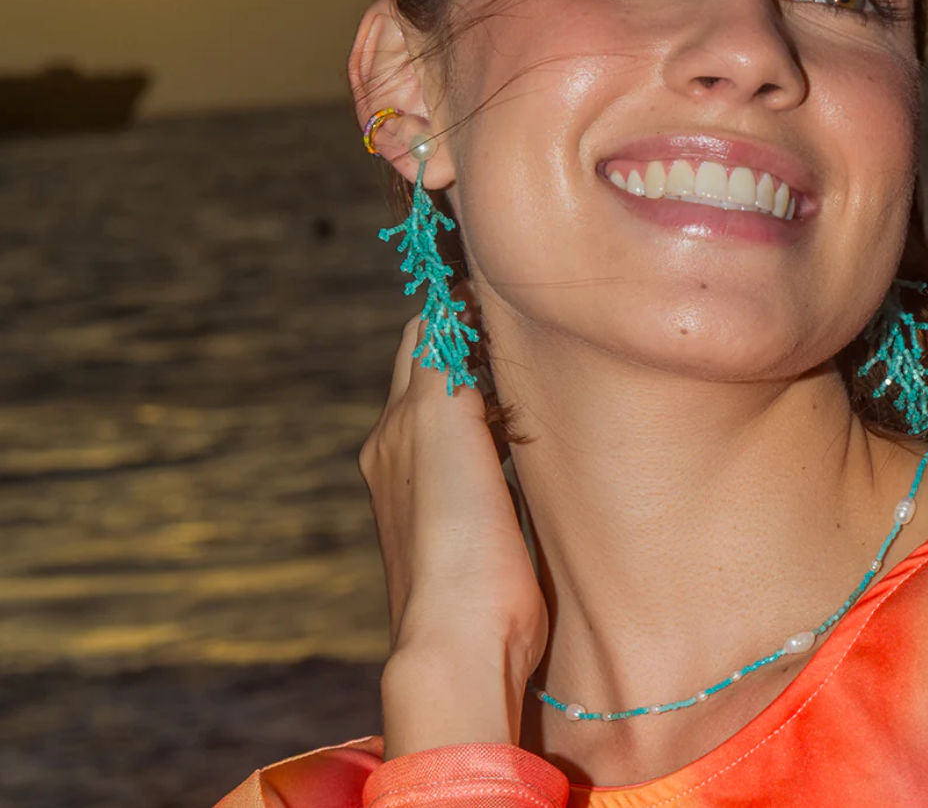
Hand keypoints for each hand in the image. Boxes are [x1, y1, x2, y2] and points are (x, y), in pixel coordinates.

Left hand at [360, 314, 548, 757]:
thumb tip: (450, 311)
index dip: (456, 309)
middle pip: (433, 374)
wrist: (463, 637)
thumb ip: (443, 363)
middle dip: (471, 345)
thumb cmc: (455, 533)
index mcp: (396, 427)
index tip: (501, 290)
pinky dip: (500, 436)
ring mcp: (430, 496)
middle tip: (524, 329)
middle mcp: (401, 455)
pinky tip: (529, 443)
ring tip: (532, 380)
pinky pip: (480, 459)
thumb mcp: (441, 424)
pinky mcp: (467, 529)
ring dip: (488, 392)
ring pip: (457, 417)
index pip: (422, 340)